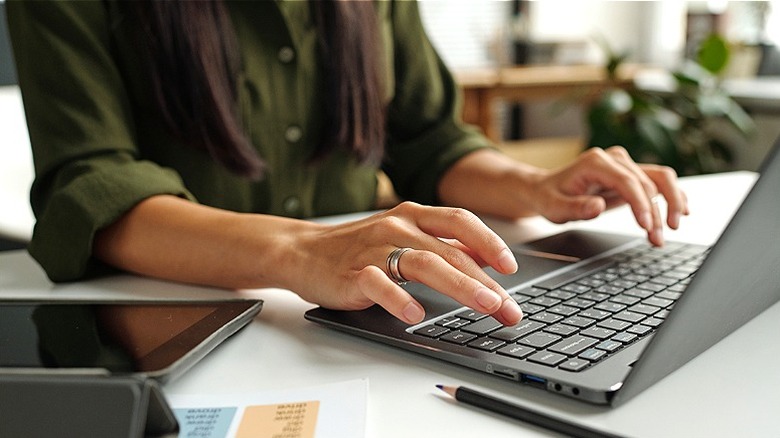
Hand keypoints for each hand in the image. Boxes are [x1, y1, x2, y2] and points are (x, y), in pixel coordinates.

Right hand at [286, 202, 523, 325]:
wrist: (301, 251)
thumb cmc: (357, 248)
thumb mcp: (403, 237)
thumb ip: (442, 245)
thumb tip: (485, 258)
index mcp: (412, 215)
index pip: (460, 221)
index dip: (489, 242)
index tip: (511, 267)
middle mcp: (397, 226)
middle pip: (450, 251)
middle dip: (486, 281)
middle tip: (509, 307)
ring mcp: (374, 248)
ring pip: (423, 263)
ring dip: (460, 285)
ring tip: (484, 305)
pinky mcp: (352, 273)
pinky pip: (378, 284)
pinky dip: (398, 299)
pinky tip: (415, 315)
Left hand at [528, 146, 688, 245]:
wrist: (547, 189)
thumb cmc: (550, 197)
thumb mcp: (554, 207)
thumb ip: (575, 208)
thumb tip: (597, 206)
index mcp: (595, 162)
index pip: (627, 181)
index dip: (641, 204)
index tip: (647, 226)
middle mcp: (614, 158)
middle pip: (647, 182)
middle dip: (656, 213)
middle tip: (657, 238)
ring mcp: (625, 164)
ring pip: (660, 179)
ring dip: (670, 204)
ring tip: (671, 229)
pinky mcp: (632, 174)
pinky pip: (659, 181)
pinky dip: (672, 196)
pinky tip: (681, 212)